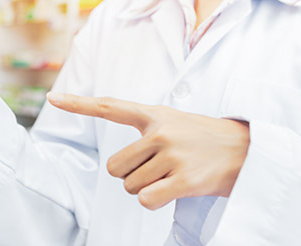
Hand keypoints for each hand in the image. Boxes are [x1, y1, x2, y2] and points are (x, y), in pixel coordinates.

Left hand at [47, 92, 249, 209]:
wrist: (247, 150)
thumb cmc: (205, 138)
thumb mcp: (175, 121)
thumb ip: (146, 130)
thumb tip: (117, 163)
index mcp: (154, 115)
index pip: (110, 107)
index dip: (79, 104)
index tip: (54, 99)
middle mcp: (160, 132)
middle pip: (114, 168)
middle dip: (129, 175)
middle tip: (156, 168)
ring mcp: (172, 155)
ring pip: (130, 186)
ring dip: (146, 188)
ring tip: (172, 175)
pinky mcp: (183, 180)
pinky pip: (146, 200)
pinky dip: (154, 202)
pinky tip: (174, 190)